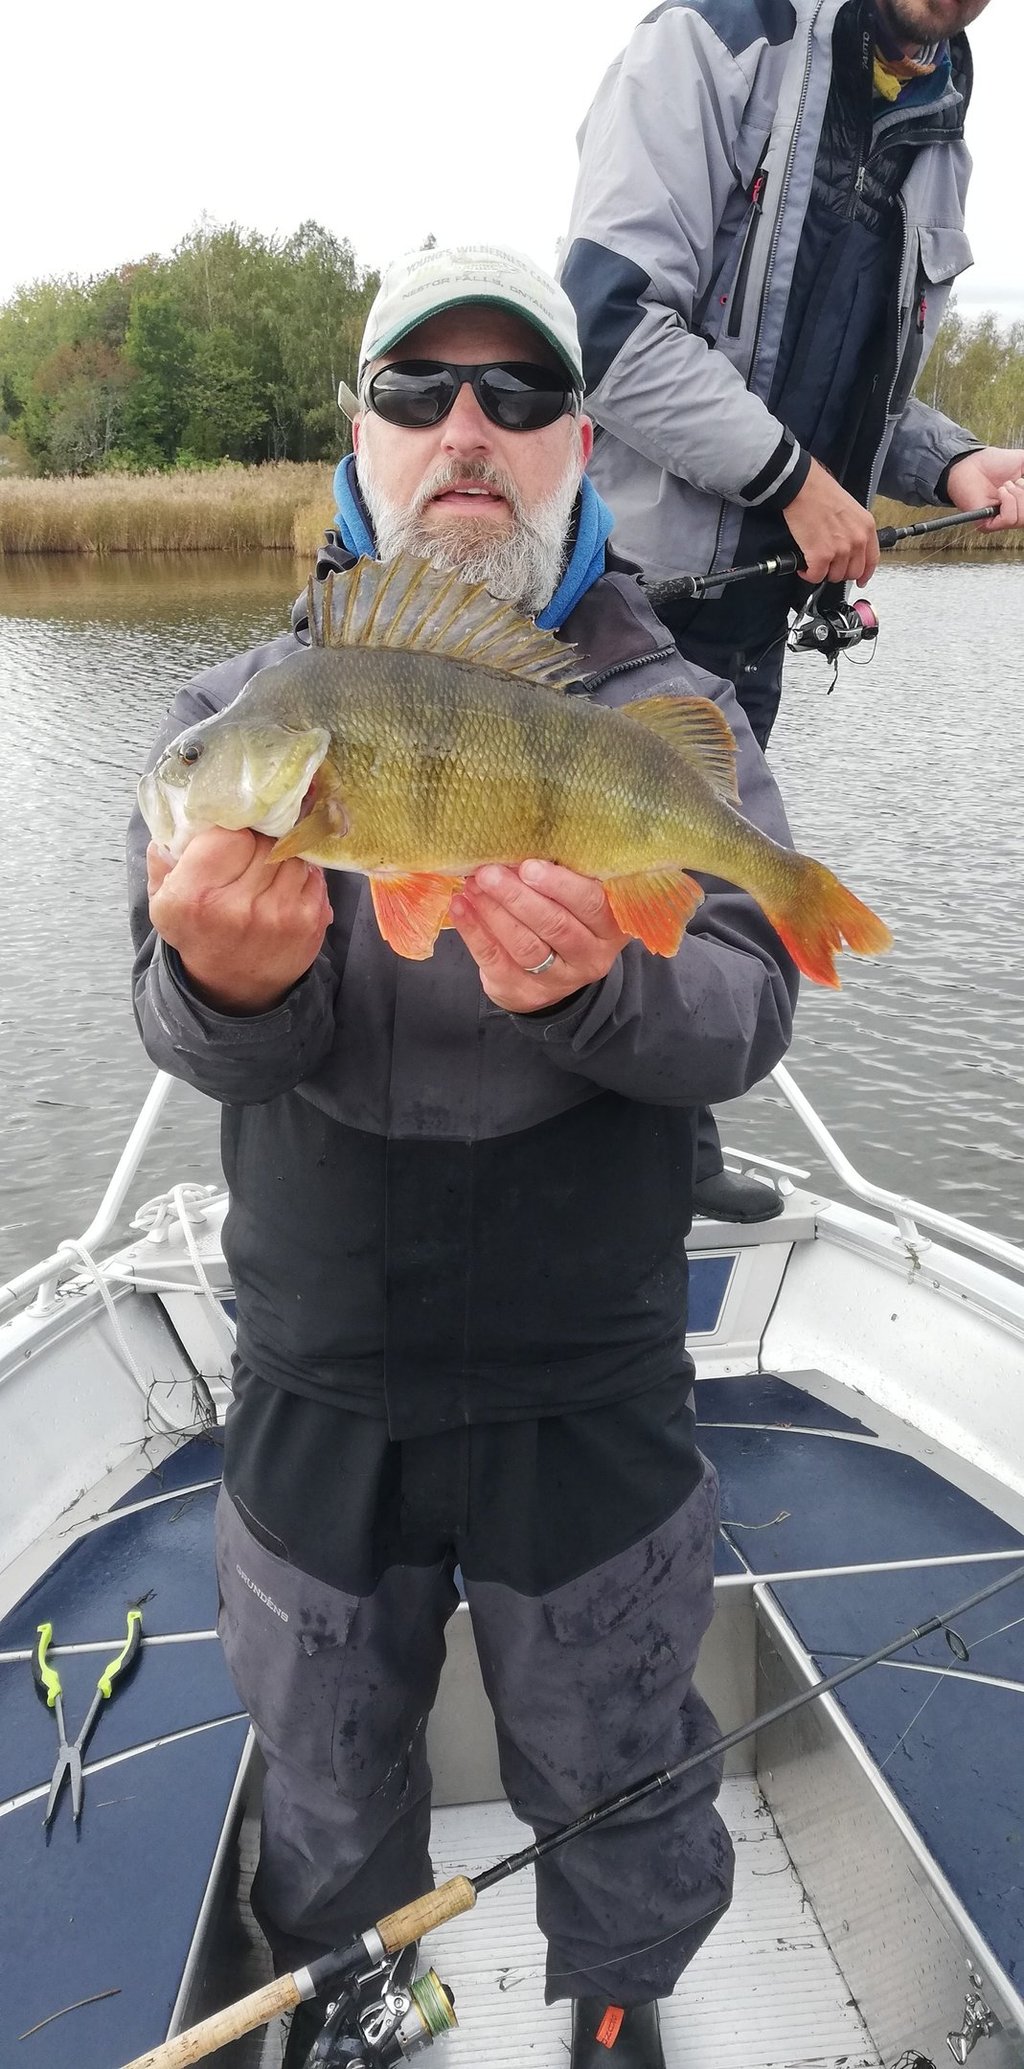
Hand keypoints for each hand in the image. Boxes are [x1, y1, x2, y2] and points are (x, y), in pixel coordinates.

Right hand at [147, 827, 331, 1013]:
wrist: (233, 989)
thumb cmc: (198, 934)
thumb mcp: (163, 904)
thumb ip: (162, 862)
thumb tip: (174, 827)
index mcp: (196, 898)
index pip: (230, 835)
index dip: (232, 832)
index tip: (229, 841)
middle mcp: (239, 908)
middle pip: (264, 842)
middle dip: (258, 841)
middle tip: (249, 855)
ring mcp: (280, 916)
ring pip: (292, 854)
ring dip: (282, 856)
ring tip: (266, 870)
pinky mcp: (310, 923)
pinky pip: (314, 875)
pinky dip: (302, 874)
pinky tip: (285, 886)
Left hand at [449, 860, 628, 1012]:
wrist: (547, 981)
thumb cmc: (561, 921)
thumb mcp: (574, 903)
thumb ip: (560, 879)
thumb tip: (520, 844)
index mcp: (609, 928)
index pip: (591, 903)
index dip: (560, 884)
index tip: (529, 865)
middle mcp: (590, 957)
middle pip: (556, 926)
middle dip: (518, 897)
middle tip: (491, 872)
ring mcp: (558, 980)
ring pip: (526, 945)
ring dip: (495, 911)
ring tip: (473, 884)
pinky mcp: (523, 992)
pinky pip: (495, 959)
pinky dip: (474, 931)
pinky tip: (460, 907)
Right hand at [782, 458, 879, 585]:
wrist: (803, 488)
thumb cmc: (821, 493)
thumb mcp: (851, 509)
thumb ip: (854, 530)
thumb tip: (849, 548)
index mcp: (866, 528)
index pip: (872, 560)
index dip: (865, 574)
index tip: (861, 580)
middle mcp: (857, 540)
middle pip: (853, 573)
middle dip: (839, 572)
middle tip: (828, 565)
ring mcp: (840, 549)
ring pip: (834, 576)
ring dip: (823, 572)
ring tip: (814, 561)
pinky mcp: (821, 555)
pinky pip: (816, 576)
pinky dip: (808, 574)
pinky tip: (805, 566)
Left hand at [946, 448, 1023, 532]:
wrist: (973, 463)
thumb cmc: (997, 463)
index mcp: (1022, 505)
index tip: (1023, 483)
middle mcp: (1014, 516)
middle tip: (1018, 482)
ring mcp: (1001, 522)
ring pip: (1022, 518)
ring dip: (1018, 496)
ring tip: (1006, 485)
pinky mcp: (988, 525)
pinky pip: (1009, 519)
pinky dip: (1008, 501)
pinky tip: (1001, 491)